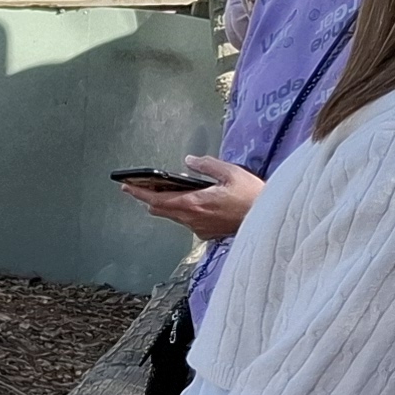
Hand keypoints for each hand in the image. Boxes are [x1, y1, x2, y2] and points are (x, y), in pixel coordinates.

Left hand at [124, 159, 260, 244]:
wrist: (268, 220)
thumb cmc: (252, 196)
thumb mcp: (230, 172)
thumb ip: (207, 165)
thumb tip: (189, 161)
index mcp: (196, 203)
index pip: (159, 200)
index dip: (140, 194)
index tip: (127, 187)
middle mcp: (193, 219)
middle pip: (161, 210)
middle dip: (148, 198)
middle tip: (136, 188)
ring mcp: (200, 229)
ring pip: (174, 216)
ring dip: (165, 205)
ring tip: (159, 193)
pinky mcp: (208, 233)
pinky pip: (188, 222)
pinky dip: (182, 211)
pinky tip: (187, 203)